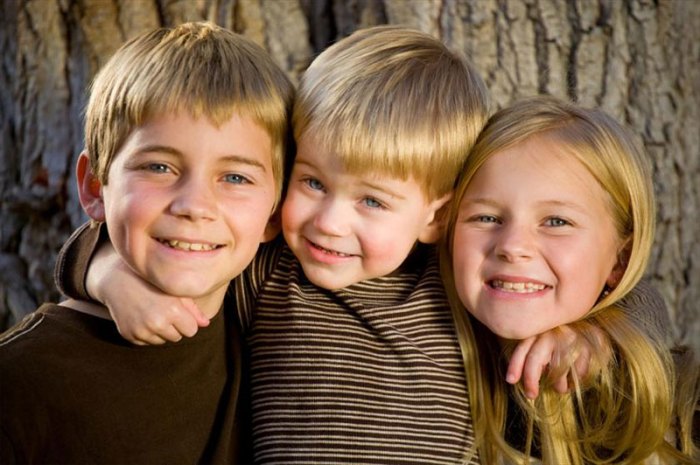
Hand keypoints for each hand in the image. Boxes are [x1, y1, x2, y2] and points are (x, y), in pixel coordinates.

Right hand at [87, 241, 208, 344]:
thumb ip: (193, 309)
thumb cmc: (152, 283)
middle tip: (163, 309)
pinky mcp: (129, 335)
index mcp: (172, 311)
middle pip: (177, 337)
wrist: (118, 280)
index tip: (179, 311)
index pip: (191, 331)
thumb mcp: (175, 291)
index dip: (187, 321)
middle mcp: (156, 323)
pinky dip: (146, 333)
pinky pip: (146, 342)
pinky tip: (141, 316)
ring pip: (162, 341)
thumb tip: (206, 324)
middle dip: (174, 326)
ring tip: (151, 311)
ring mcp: (141, 331)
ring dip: (160, 331)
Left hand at [506, 323, 609, 398]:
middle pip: (536, 358)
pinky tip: (574, 380)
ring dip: (558, 384)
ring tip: (560, 388)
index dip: (515, 365)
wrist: (586, 325)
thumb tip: (517, 378)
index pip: (523, 349)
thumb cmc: (559, 340)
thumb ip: (532, 356)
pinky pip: (578, 370)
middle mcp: (551, 334)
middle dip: (531, 379)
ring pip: (558, 368)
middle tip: (531, 395)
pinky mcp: (586, 346)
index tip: (510, 380)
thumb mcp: (542, 343)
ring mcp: (569, 339)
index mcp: (537, 332)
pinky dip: (576, 380)